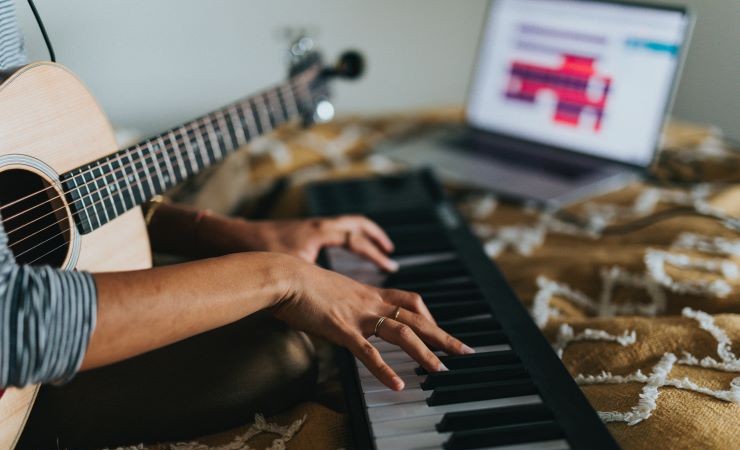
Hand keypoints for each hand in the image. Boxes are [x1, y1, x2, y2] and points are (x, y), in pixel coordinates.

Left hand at [212, 215, 397, 271]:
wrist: (235, 237)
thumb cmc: (260, 251)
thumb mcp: (291, 270)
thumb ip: (314, 285)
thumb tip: (328, 306)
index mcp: (319, 233)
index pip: (355, 239)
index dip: (374, 253)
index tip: (388, 264)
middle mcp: (318, 226)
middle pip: (356, 223)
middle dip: (375, 236)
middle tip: (388, 250)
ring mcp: (309, 226)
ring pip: (344, 223)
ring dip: (360, 234)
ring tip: (372, 247)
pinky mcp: (300, 231)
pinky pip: (331, 230)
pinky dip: (343, 238)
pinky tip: (341, 252)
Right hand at [272, 255, 474, 390]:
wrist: (284, 275)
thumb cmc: (300, 282)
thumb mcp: (331, 290)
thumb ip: (343, 302)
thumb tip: (341, 313)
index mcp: (368, 293)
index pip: (410, 301)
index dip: (429, 316)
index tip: (440, 330)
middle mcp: (370, 302)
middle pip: (417, 318)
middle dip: (443, 336)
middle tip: (464, 351)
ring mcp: (358, 315)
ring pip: (402, 333)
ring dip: (424, 353)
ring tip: (441, 371)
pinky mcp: (342, 328)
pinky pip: (368, 352)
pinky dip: (385, 370)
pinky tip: (397, 384)